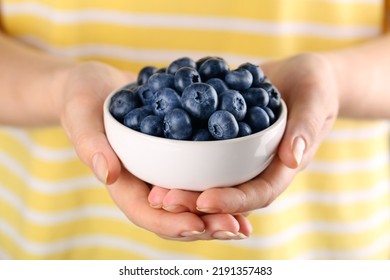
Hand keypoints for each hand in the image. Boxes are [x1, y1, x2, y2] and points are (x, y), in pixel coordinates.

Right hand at [58, 61, 250, 239]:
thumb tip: (106, 172)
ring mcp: (161, 174)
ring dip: (218, 215)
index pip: (144, 212)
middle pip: (174, 216)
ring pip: (190, 205)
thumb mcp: (80, 113)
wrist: (99, 86)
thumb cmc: (83, 99)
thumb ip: (89, 142)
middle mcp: (144, 184)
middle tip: (235, 227)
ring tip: (245, 223)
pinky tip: (244, 191)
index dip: (170, 222)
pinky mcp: (176, 159)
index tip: (197, 225)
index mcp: (121, 181)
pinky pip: (198, 179)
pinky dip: (220, 189)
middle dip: (204, 226)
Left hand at [148, 53, 338, 226]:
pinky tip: (156, 154)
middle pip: (227, 192)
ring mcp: (239, 157)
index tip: (204, 199)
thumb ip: (307, 127)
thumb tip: (293, 158)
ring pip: (210, 178)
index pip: (258, 193)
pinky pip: (203, 153)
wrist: (299, 76)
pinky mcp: (224, 140)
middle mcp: (257, 168)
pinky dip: (182, 158)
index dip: (232, 201)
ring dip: (182, 186)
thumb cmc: (316, 87)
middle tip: (163, 199)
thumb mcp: (317, 99)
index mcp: (281, 168)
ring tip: (153, 190)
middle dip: (195, 201)